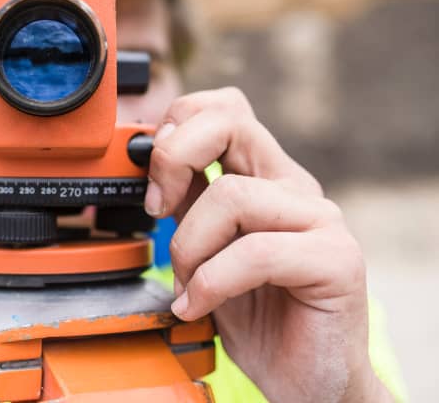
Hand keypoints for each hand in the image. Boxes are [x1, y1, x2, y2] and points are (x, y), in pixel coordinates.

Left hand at [145, 87, 392, 401]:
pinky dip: (211, 282)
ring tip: (186, 283)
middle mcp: (294, 189)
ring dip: (188, 246)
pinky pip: (256, 252)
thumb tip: (149, 163)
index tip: (152, 180)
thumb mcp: (204, 249)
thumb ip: (187, 204)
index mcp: (264, 177)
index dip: (178, 125)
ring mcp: (320, 220)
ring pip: (233, 196)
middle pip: (231, 122)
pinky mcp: (335, 260)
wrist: (304, 379)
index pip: (224, 108)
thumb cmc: (255, 316)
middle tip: (157, 209)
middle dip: (173, 158)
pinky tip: (197, 304)